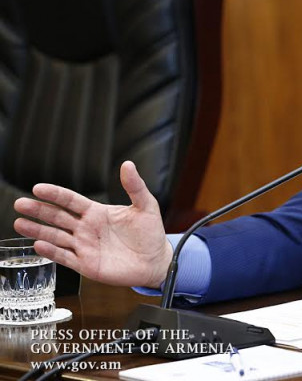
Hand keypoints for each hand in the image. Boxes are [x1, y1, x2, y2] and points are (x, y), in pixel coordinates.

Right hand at [13, 161, 170, 288]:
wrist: (156, 261)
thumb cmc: (150, 233)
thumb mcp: (146, 206)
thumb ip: (135, 186)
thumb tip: (128, 164)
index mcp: (97, 212)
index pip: (70, 200)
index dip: (54, 194)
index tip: (38, 188)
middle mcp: (86, 228)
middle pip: (57, 217)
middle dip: (38, 210)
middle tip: (20, 204)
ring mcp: (84, 246)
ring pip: (55, 237)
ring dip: (37, 231)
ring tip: (19, 223)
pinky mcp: (86, 264)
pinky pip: (65, 257)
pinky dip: (51, 252)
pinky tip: (38, 245)